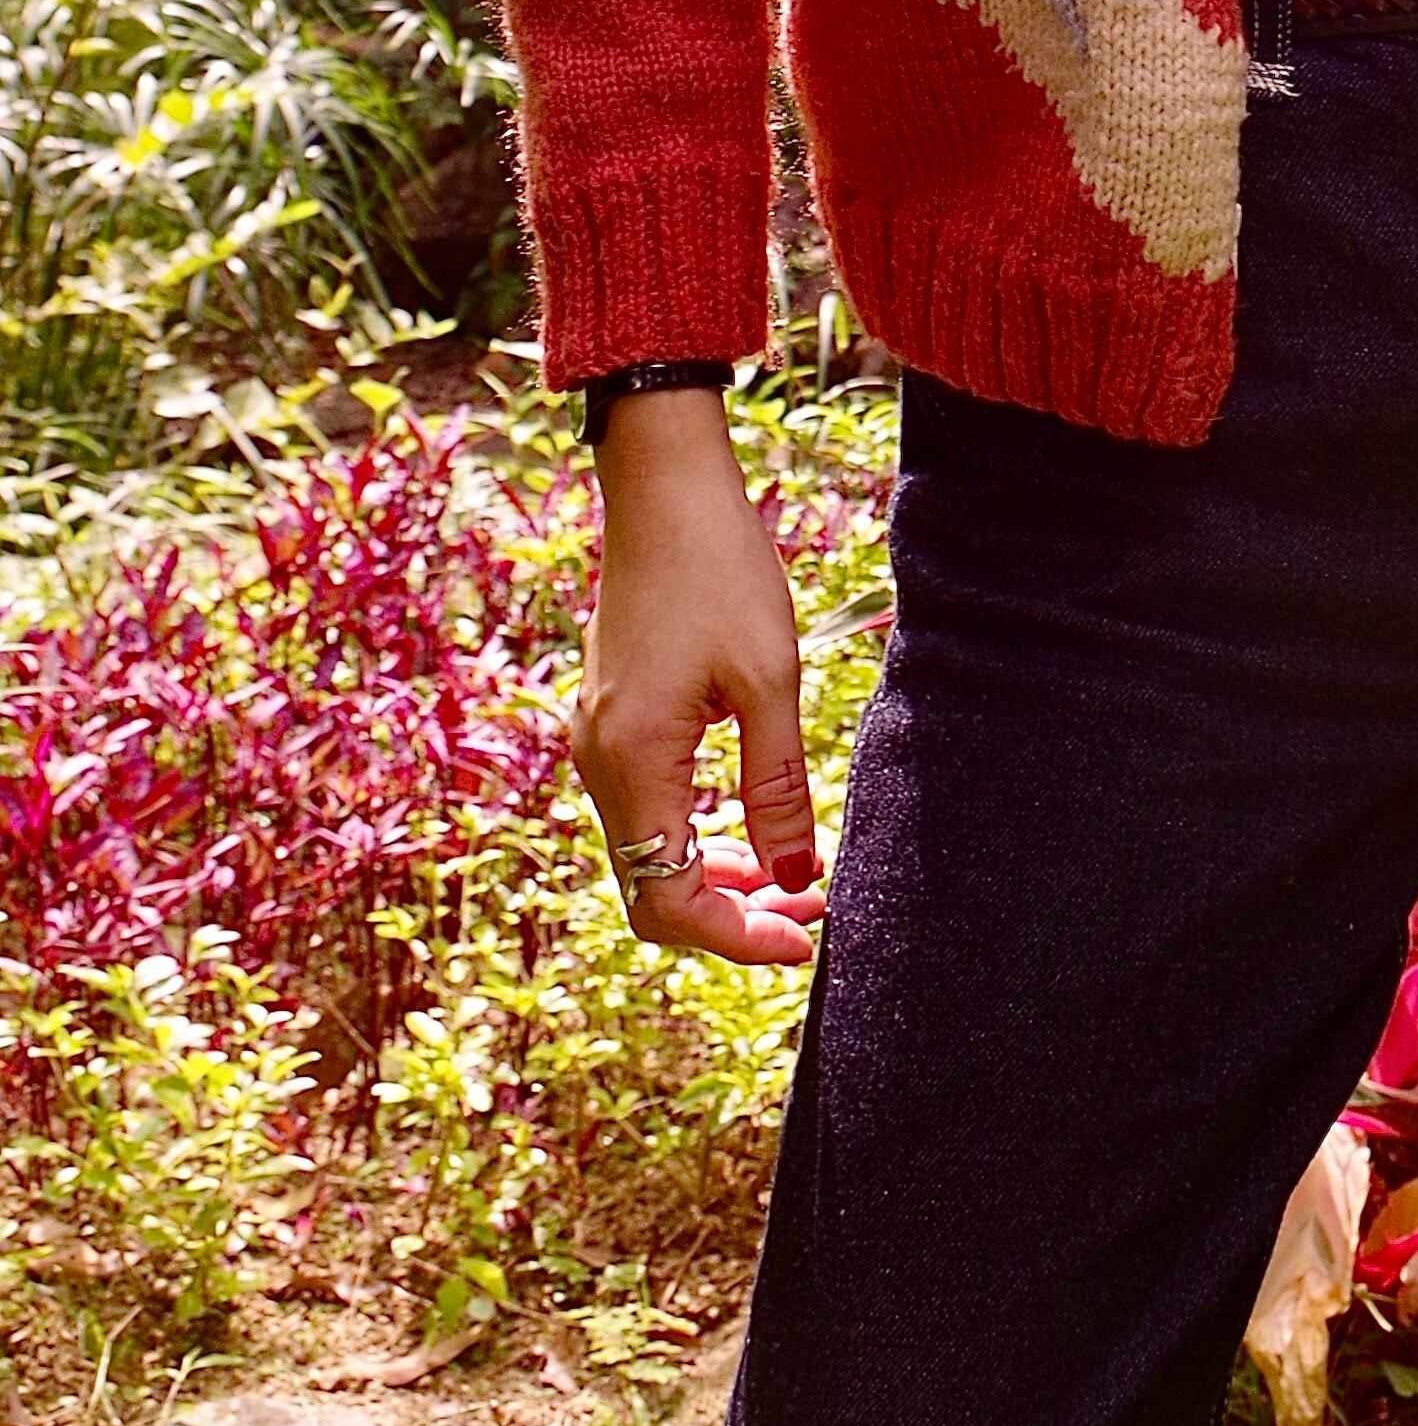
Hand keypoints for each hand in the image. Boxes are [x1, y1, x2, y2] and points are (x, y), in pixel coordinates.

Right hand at [572, 391, 827, 966]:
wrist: (663, 487)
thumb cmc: (720, 570)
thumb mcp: (768, 680)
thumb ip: (778, 787)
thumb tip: (792, 878)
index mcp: (633, 761)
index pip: (669, 899)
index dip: (735, 938)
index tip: (804, 937)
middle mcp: (600, 762)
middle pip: (650, 889)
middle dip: (729, 918)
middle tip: (810, 915)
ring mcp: (598, 741)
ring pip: (646, 853)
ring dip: (714, 879)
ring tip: (792, 881)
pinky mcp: (610, 719)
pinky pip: (645, 809)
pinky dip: (695, 836)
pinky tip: (749, 830)